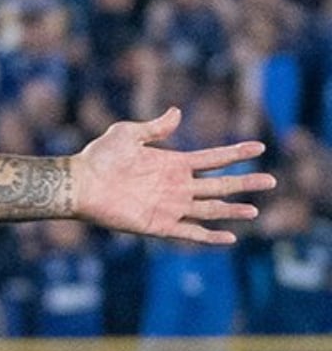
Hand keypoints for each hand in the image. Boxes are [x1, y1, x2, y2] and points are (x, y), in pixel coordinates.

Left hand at [71, 108, 274, 244]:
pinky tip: (229, 238)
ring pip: (210, 208)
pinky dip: (209, 236)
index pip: (213, 159)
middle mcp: (176, 186)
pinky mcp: (159, 224)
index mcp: (173, 163)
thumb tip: (177, 112)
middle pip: (219, 184)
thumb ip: (155, 127)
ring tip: (255, 211)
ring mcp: (170, 206)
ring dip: (232, 209)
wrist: (79, 183)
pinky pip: (190, 232)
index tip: (259, 148)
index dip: (235, 154)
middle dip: (245, 183)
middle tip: (271, 180)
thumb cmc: (99, 157)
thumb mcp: (128, 134)